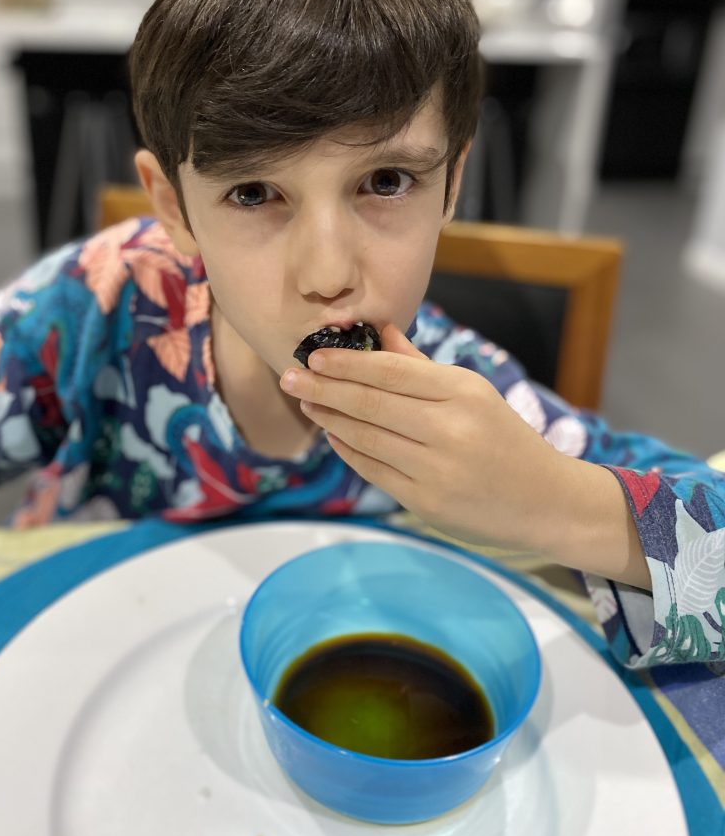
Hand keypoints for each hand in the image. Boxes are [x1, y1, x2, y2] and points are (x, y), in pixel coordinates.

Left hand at [280, 324, 649, 586]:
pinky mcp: (425, 503)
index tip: (313, 355)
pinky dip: (348, 450)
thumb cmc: (504, 437)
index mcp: (463, 393)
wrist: (545, 500)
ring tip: (306, 401)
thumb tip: (378, 331)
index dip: (346, 363)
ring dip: (329, 418)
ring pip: (365, 438)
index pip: (391, 372)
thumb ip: (420, 365)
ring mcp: (435, 470)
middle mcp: (449, 430)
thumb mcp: (472, 392)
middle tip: (289, 376)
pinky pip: (373, 471)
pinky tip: (333, 434)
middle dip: (323, 388)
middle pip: (370, 404)